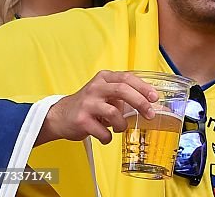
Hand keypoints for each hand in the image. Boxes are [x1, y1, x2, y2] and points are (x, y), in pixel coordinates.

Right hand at [36, 71, 157, 145]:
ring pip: (114, 112)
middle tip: (149, 114)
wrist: (59, 116)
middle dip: (140, 103)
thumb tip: (154, 106)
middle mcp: (95, 87)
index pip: (127, 78)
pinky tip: (106, 136)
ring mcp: (87, 103)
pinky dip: (108, 137)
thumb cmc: (89, 105)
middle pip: (122, 90)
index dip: (143, 88)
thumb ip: (125, 96)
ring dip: (122, 124)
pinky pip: (102, 131)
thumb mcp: (106, 94)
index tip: (154, 98)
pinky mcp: (80, 119)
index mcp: (104, 78)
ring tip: (119, 128)